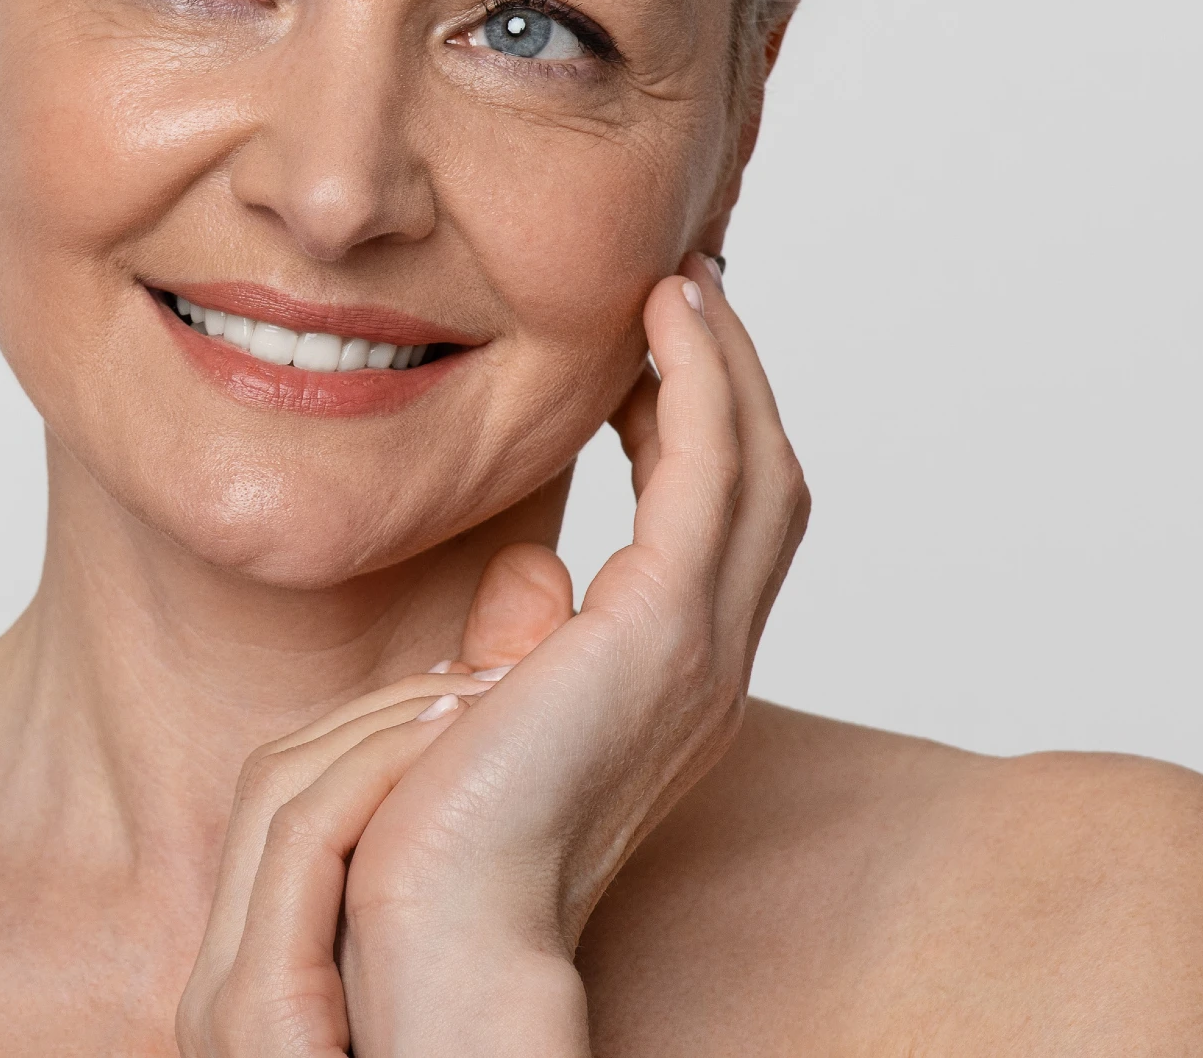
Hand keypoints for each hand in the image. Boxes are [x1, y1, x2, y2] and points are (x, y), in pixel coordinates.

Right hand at [175, 666, 498, 1055]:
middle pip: (268, 786)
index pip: (278, 818)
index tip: (455, 695)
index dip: (362, 740)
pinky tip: (447, 736)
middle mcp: (217, 991)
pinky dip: (375, 772)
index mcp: (249, 992)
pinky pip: (305, 844)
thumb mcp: (406, 1022)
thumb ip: (401, 962)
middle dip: (372, 714)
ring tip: (478, 691)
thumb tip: (463, 883)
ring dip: (381, 728)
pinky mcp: (258, 1016)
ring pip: (278, 796)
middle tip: (478, 670)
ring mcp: (225, 1005)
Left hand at [336, 256, 812, 1053]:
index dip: (704, 432)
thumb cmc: (439, 831)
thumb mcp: (487, 711)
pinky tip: (666, 316)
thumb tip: (527, 576)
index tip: (659, 352)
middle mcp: (705, 666)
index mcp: (666, 684)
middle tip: (690, 289)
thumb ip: (519, 642)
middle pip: (763, 486)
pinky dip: (702, 384)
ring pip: (756, 469)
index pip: (717, 529)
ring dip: (726, 366)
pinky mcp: (662, 631)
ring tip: (681, 282)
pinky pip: (712, 474)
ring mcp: (697, 649)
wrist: (444, 918)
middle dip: (735, 382)